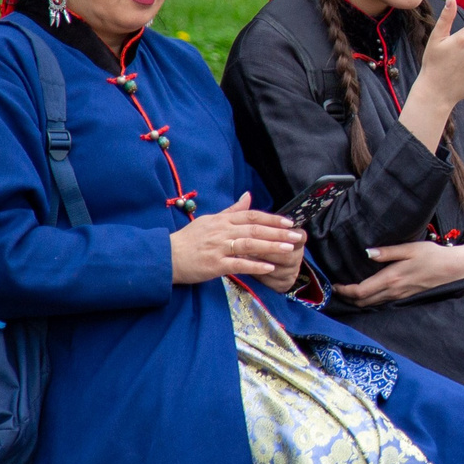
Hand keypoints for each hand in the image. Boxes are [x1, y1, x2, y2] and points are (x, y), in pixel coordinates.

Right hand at [171, 193, 305, 286]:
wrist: (166, 256)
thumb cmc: (189, 240)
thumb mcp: (210, 220)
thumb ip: (232, 210)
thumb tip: (248, 196)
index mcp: (222, 220)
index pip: (251, 216)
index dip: (271, 218)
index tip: (289, 222)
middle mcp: (222, 231)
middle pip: (254, 229)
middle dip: (278, 232)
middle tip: (297, 235)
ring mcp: (218, 248)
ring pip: (249, 244)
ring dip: (271, 246)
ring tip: (289, 248)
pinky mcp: (214, 264)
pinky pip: (238, 264)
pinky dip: (255, 265)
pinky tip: (269, 267)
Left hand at [334, 240, 463, 306]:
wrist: (455, 270)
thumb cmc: (433, 256)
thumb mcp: (410, 248)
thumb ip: (387, 252)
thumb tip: (367, 253)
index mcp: (391, 279)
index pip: (360, 291)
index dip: (344, 291)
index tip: (335, 285)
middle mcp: (393, 292)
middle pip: (363, 302)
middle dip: (348, 298)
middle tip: (339, 289)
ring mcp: (400, 297)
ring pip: (372, 305)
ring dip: (359, 301)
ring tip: (350, 292)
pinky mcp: (406, 298)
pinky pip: (383, 303)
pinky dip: (372, 301)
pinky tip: (370, 293)